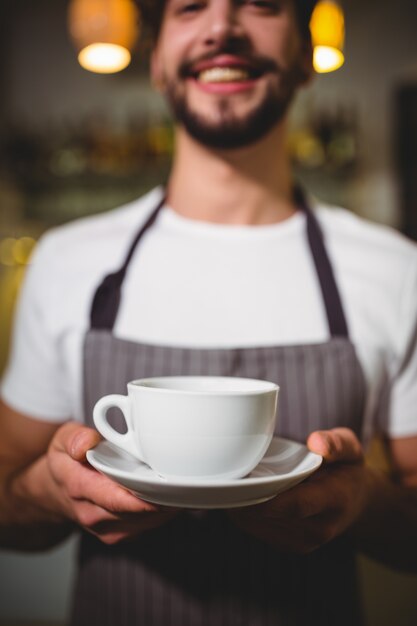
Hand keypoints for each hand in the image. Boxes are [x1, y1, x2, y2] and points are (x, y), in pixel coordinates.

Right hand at [44, 422, 177, 544]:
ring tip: (186, 488)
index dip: (143, 497)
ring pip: (146, 523)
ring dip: (168, 508)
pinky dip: (163, 513)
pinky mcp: (118, 534)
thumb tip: (87, 443)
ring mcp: (106, 528)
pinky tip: (175, 496)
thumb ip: (75, 438)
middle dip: (164, 500)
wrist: (54, 492)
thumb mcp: (63, 439)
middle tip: (189, 483)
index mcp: (79, 487)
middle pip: (137, 512)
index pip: (115, 498)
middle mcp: (92, 514)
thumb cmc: (66, 460)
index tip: (168, 488)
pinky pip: (147, 527)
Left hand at [228, 428, 370, 553]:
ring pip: (258, 526)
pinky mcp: (290, 546)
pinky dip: (244, 514)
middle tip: (224, 475)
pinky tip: (239, 495)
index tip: (240, 483)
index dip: (266, 497)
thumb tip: (316, 442)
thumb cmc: (347, 469)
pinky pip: (257, 531)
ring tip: (230, 482)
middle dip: (243, 497)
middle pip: (270, 516)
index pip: (296, 505)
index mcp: (335, 500)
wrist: (357, 502)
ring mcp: (304, 542)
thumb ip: (336, 443)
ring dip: (240, 506)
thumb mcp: (350, 448)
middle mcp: (319, 528)